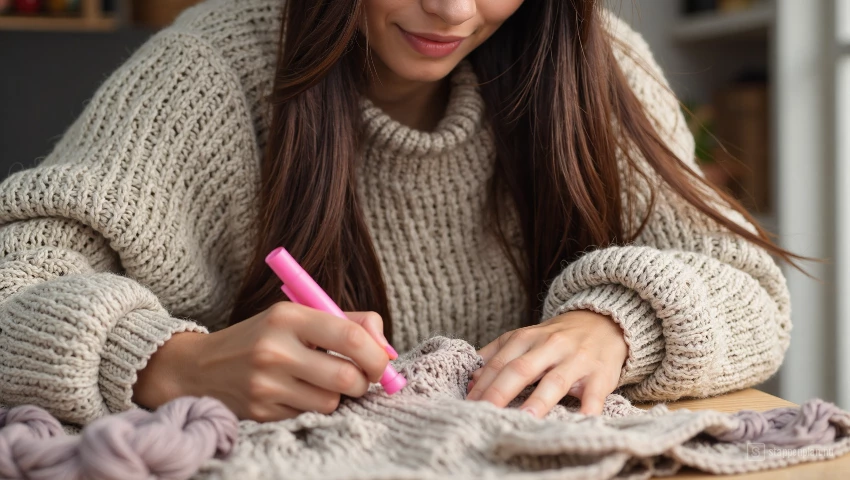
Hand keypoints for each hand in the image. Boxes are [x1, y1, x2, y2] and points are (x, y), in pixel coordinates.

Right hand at [133, 302, 392, 421]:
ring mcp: (266, 384)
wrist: (199, 367)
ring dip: (336, 395)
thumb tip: (386, 345)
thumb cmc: (262, 337)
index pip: (350, 337)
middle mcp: (275, 350)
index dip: (377, 354)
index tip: (382, 362)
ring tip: (320, 381)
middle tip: (360, 377)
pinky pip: (308, 414)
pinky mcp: (262, 412)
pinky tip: (294, 392)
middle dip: (363, 382)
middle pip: (346, 377)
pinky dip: (311, 405)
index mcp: (288, 317)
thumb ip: (345, 322)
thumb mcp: (296, 316)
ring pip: (331, 401)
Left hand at [465, 310, 627, 416]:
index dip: (482, 385)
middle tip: (484, 414)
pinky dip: (588, 410)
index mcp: (527, 338)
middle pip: (521, 369)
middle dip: (500, 393)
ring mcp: (576, 361)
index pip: (499, 363)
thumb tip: (471, 380)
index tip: (466, 405)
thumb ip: (496, 355)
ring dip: (538, 401)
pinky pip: (594, 395)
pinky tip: (579, 424)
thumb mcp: (524, 338)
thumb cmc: (556, 338)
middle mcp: (550, 347)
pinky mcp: (600, 376)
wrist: (603, 323)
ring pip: (555, 382)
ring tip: (524, 419)